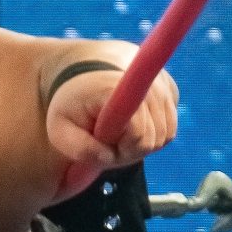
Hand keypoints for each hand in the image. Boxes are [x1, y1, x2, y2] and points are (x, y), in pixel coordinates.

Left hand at [44, 57, 178, 195]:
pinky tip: (134, 124)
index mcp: (118, 90)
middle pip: (155, 139)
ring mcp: (162, 85)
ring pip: (165, 135)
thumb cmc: (72, 104)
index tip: (105, 141)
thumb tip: (108, 158)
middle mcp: (147, 83)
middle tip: (108, 139)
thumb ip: (81, 149)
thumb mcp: (61, 130)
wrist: (86, 73)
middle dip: (132, 148)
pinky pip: (170, 127)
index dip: (124, 149)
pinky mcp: (170, 89)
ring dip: (143, 142)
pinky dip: (154, 132)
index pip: (139, 135)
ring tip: (119, 131)